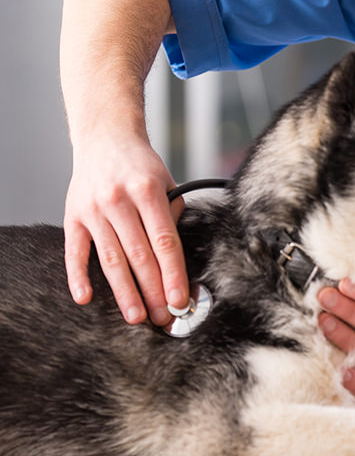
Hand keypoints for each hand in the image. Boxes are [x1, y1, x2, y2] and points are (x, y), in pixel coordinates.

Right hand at [64, 132, 187, 324]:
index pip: (164, 242)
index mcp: (148, 191)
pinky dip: (78, 276)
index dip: (173, 274)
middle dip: (153, 290)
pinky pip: (75, 251)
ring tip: (136, 316)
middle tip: (162, 317)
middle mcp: (119, 200)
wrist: (105, 137)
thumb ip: (173, 215)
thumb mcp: (167, 181)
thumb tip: (177, 258)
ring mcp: (93, 209)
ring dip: (124, 292)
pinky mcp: (72, 215)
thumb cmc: (141, 165)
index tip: (180, 299)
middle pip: (139, 255)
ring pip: (110, 259)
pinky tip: (86, 298)